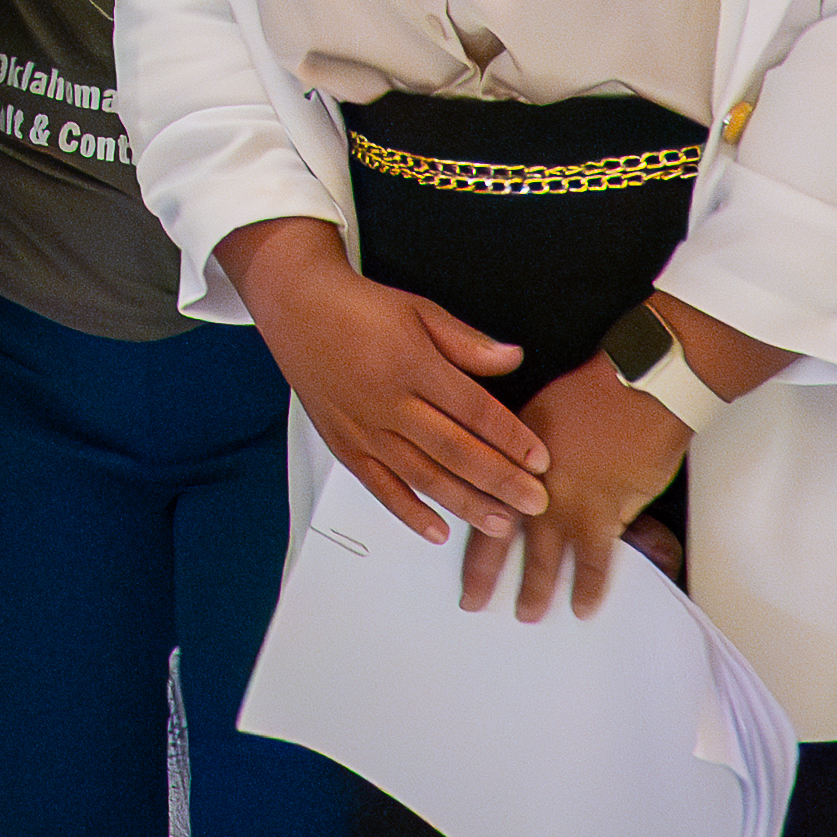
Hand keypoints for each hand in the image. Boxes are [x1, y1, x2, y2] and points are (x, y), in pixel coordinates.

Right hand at [223, 219, 551, 545]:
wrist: (296, 306)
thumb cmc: (358, 307)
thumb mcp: (419, 309)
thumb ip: (466, 342)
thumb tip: (513, 358)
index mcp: (412, 364)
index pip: (475, 410)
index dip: (511, 438)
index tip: (541, 459)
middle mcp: (388, 402)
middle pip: (455, 451)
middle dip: (501, 481)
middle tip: (536, 502)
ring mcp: (364, 429)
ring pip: (423, 477)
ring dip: (466, 504)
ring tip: (502, 524)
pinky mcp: (344, 445)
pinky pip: (379, 487)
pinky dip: (408, 513)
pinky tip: (437, 530)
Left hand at [474, 366, 690, 620]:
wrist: (639, 389)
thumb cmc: (593, 392)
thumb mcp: (536, 412)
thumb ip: (516, 448)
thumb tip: (507, 476)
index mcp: (506, 455)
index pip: (472, 502)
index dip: (460, 528)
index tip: (448, 545)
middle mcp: (527, 484)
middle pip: (497, 539)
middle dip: (485, 577)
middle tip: (473, 604)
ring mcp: (564, 503)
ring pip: (541, 558)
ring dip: (535, 590)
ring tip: (527, 615)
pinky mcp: (602, 514)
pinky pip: (592, 561)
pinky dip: (588, 586)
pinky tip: (583, 607)